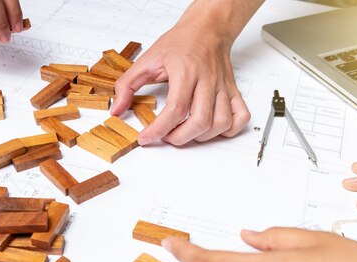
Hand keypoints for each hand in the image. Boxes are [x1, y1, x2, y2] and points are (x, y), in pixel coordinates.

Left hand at [111, 0, 261, 145]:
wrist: (207, 28)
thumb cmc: (181, 43)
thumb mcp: (147, 60)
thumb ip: (127, 85)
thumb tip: (116, 109)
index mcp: (185, 71)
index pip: (176, 109)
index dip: (159, 129)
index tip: (146, 137)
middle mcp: (207, 80)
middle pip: (200, 121)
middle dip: (179, 137)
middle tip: (166, 136)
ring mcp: (222, 88)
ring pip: (220, 123)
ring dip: (201, 137)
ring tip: (185, 133)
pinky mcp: (233, 92)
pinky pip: (240, 117)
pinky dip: (229, 130)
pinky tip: (212, 129)